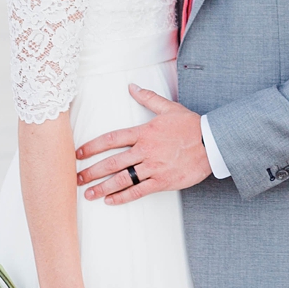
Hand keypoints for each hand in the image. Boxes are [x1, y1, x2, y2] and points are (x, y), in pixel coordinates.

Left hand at [76, 85, 210, 203]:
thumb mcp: (169, 108)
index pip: (111, 139)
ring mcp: (154, 167)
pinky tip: (110, 201)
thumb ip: (147, 97)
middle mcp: (145, 150)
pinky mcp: (163, 181)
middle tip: (75, 179)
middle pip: (112, 162)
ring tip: (88, 194)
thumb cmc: (191, 125)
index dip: (92, 147)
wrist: (212, 143)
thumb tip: (131, 86)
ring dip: (103, 187)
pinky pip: (139, 191)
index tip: (78, 153)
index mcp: (144, 132)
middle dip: (91, 171)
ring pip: (122, 179)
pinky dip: (123, 197)